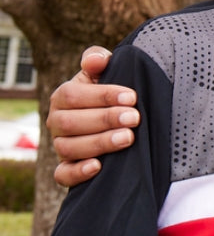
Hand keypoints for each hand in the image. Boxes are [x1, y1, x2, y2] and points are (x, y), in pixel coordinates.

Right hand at [48, 47, 138, 186]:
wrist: (118, 117)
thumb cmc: (113, 91)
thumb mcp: (107, 72)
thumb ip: (99, 60)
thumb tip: (95, 60)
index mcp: (64, 96)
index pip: (73, 95)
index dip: (102, 96)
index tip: (132, 97)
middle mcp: (57, 121)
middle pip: (70, 123)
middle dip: (105, 120)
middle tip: (134, 118)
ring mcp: (61, 145)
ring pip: (68, 148)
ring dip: (99, 143)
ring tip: (127, 138)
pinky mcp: (67, 167)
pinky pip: (62, 174)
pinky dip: (77, 172)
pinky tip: (98, 166)